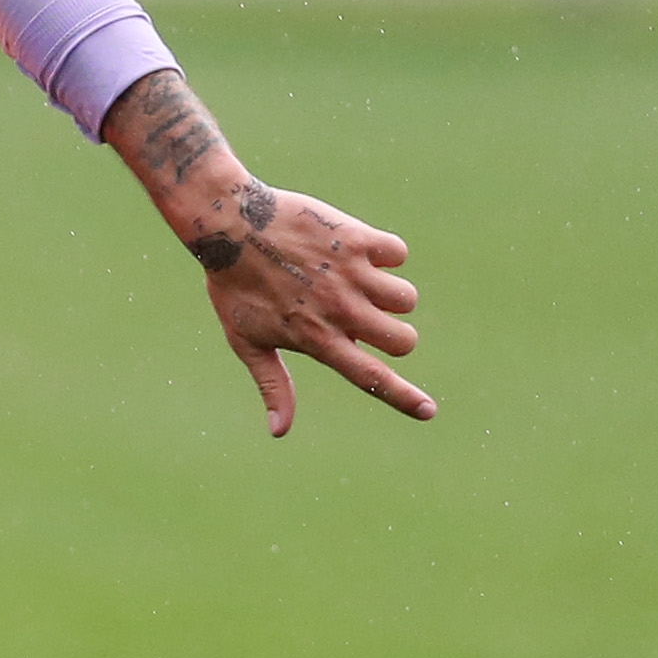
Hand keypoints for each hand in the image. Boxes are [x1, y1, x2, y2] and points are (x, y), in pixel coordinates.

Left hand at [101, 66, 434, 435]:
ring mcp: (351, 274)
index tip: (428, 412)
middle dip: (395, 335)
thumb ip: (273, 385)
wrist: (228, 225)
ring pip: (406, 298)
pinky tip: (355, 249)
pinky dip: (386, 252)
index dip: (402, 398)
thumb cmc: (235, 287)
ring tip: (358, 281)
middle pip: (404, 340)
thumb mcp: (247, 341)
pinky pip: (398, 253)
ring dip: (391, 293)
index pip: (370, 377)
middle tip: (366, 317)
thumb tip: (279, 432)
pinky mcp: (356, 239)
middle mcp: (340, 311)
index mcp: (317, 340)